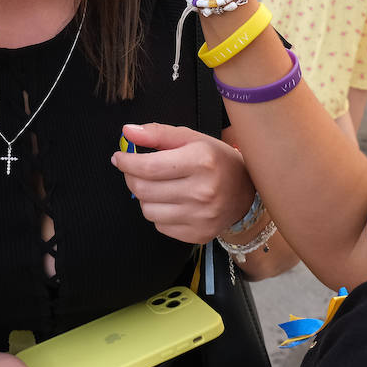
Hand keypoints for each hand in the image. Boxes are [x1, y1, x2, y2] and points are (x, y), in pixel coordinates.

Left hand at [112, 123, 255, 244]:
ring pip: (147, 210)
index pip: (148, 167)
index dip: (126, 162)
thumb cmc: (216, 160)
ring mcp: (201, 216)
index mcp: (200, 161)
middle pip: (143, 189)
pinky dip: (158, 212)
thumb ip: (157, 134)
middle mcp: (202, 191)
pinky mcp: (198, 234)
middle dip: (131, 177)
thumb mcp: (191, 138)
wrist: (247, 190)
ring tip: (157, 185)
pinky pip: (160, 225)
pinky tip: (171, 201)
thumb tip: (127, 132)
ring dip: (145, 196)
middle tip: (135, 170)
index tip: (119, 157)